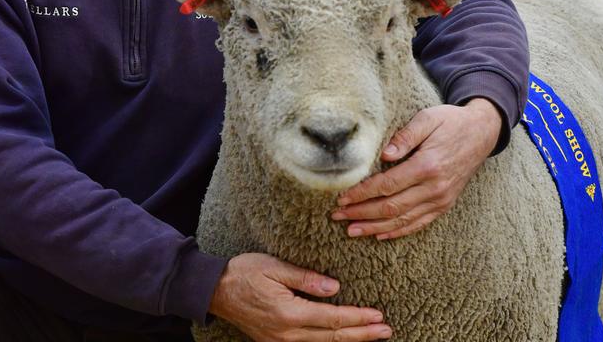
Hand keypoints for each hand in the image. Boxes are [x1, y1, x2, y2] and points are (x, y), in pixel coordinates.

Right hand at [209, 252, 391, 340]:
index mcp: (289, 314)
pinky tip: (340, 339)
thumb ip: (306, 278)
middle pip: (332, 337)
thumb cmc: (245, 272)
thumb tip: (335, 288)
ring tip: (371, 336)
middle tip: (386, 330)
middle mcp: (288, 334)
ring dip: (349, 341)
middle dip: (362, 334)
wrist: (216, 290)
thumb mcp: (274, 267)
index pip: (332, 318)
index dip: (357, 318)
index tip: (378, 316)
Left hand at [332, 98, 501, 239]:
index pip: (387, 185)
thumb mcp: (427, 118)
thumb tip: (384, 155)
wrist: (481, 132)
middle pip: (392, 207)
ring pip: (403, 220)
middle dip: (361, 213)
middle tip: (337, 217)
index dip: (362, 194)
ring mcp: (441, 199)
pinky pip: (419, 223)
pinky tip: (380, 234)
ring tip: (352, 230)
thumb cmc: (449, 121)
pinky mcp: (445, 204)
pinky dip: (398, 231)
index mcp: (427, 166)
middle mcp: (435, 188)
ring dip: (375, 227)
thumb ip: (405, 136)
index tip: (341, 198)